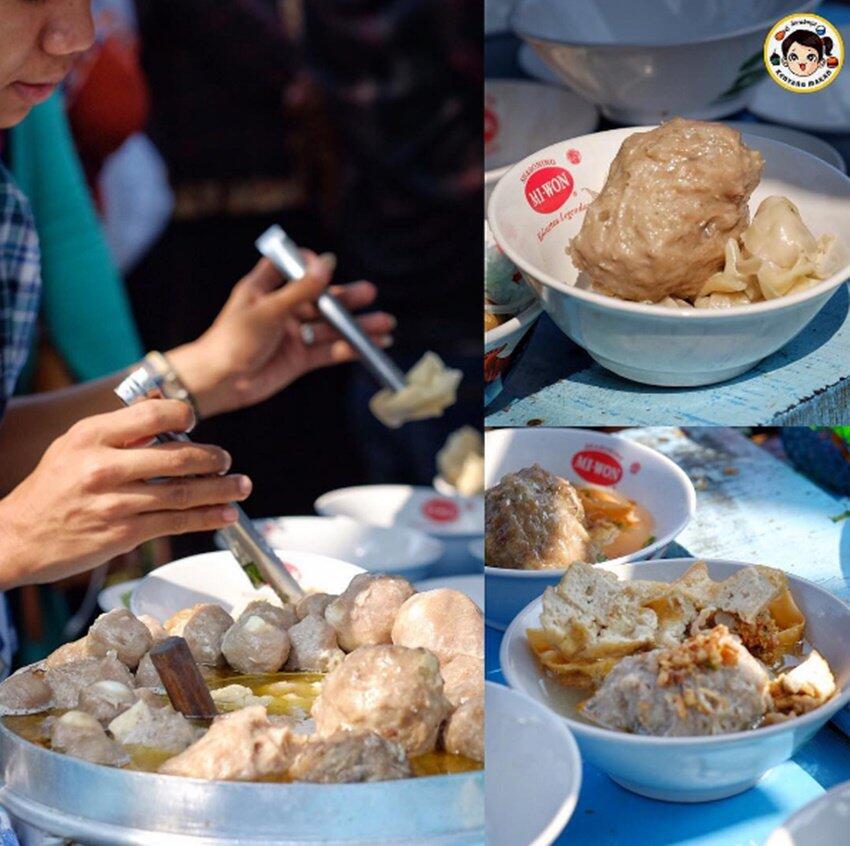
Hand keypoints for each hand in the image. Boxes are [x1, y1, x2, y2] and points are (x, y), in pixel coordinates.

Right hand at [0, 400, 251, 589]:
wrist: (17, 537)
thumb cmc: (52, 488)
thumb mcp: (74, 445)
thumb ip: (119, 429)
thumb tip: (161, 407)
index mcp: (91, 435)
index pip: (151, 414)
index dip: (181, 415)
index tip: (194, 422)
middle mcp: (103, 466)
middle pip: (178, 457)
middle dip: (214, 459)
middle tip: (228, 461)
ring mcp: (114, 502)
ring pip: (183, 493)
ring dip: (220, 490)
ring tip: (241, 487)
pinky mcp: (123, 533)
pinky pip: (175, 523)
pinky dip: (206, 518)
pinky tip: (224, 514)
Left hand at [168, 252, 394, 417]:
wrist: (220, 382)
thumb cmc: (232, 340)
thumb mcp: (268, 309)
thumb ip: (301, 289)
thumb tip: (327, 262)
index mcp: (265, 288)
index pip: (292, 266)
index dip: (310, 264)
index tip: (326, 265)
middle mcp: (282, 309)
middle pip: (320, 298)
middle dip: (346, 298)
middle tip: (370, 293)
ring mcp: (294, 334)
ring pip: (331, 326)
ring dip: (357, 326)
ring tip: (385, 324)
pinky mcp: (301, 358)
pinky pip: (331, 350)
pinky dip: (352, 348)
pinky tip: (373, 346)